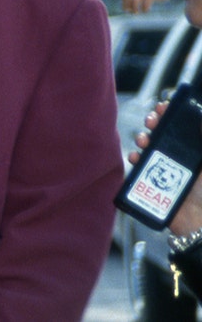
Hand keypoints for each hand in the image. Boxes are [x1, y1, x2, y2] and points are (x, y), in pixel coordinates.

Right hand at [130, 100, 201, 235]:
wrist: (200, 222)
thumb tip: (199, 116)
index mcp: (195, 152)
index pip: (182, 127)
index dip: (172, 115)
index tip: (164, 107)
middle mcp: (180, 158)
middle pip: (163, 134)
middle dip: (155, 123)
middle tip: (152, 120)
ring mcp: (165, 170)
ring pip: (149, 147)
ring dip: (143, 138)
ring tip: (144, 139)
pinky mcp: (152, 183)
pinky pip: (140, 167)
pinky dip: (135, 159)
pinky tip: (136, 156)